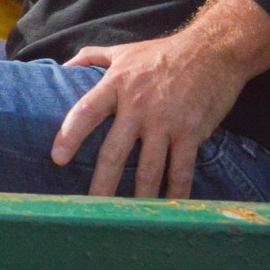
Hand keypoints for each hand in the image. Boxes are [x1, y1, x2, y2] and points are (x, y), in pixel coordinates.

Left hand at [51, 0, 269, 197]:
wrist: (212, 52)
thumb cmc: (162, 53)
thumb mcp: (123, 51)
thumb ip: (90, 57)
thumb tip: (64, 66)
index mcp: (116, 85)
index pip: (85, 112)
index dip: (69, 135)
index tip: (56, 158)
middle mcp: (138, 106)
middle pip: (114, 151)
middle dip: (101, 182)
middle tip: (89, 207)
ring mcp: (166, 122)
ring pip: (148, 169)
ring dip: (137, 197)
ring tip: (125, 217)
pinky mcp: (191, 133)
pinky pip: (181, 170)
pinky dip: (174, 192)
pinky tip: (167, 208)